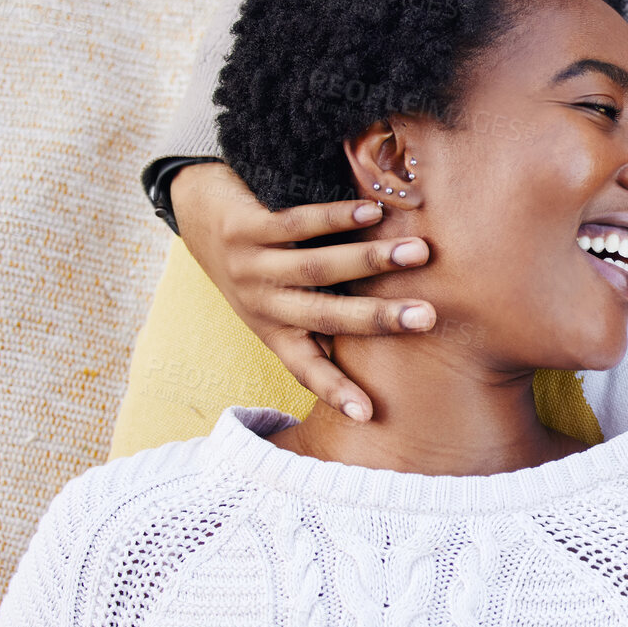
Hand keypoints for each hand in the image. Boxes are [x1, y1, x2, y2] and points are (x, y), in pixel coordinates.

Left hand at [169, 162, 436, 420]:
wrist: (198, 214)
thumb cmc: (259, 264)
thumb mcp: (280, 303)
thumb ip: (323, 318)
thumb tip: (388, 344)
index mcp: (273, 331)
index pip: (306, 369)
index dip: (335, 391)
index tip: (369, 414)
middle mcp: (261, 304)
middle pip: (325, 315)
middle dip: (380, 318)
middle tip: (428, 317)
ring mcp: (249, 266)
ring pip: (316, 267)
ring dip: (371, 260)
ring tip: (418, 252)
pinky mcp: (242, 228)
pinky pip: (296, 223)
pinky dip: (337, 218)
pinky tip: (372, 212)